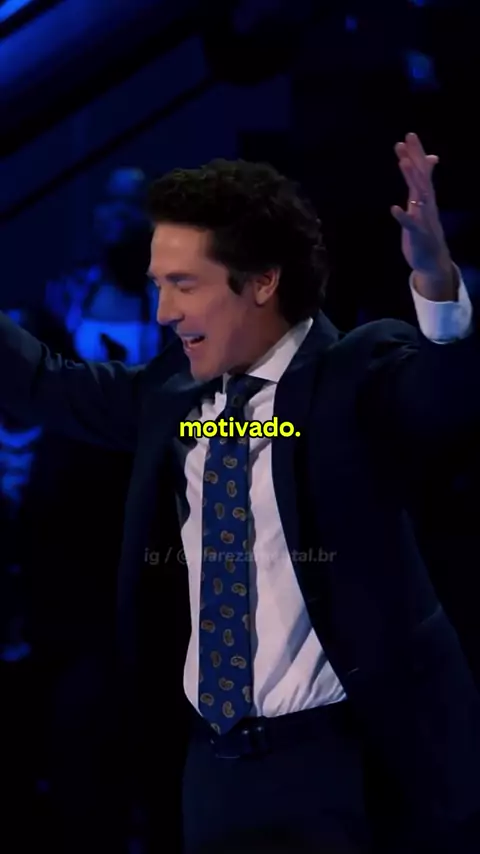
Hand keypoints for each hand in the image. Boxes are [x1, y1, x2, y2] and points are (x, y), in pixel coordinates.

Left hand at [391, 133, 456, 300]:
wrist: (434, 261)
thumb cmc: (426, 231)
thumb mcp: (424, 204)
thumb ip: (423, 183)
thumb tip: (430, 159)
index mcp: (425, 198)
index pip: (422, 171)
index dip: (416, 153)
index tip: (409, 135)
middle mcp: (427, 204)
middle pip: (421, 177)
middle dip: (414, 158)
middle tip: (407, 138)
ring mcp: (423, 219)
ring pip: (419, 196)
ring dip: (411, 179)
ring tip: (403, 163)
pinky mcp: (418, 235)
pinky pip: (410, 224)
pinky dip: (403, 216)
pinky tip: (394, 208)